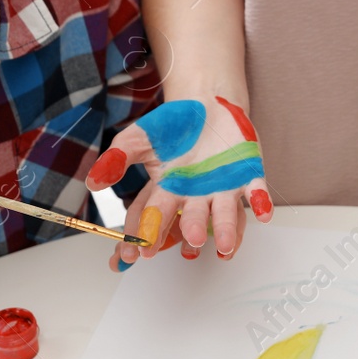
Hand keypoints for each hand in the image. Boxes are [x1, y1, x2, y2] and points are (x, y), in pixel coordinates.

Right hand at [87, 96, 272, 268]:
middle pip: (192, 219)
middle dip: (189, 231)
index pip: (155, 218)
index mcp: (169, 192)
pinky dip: (261, 202)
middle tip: (187, 244)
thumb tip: (93, 182)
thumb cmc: (172, 126)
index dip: (146, 235)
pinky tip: (264, 213)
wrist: (207, 104)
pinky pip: (256, 191)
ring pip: (226, 214)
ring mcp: (224, 188)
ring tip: (224, 246)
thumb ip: (117, 159)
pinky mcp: (248, 176)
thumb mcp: (139, 138)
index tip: (138, 253)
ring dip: (226, 229)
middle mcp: (197, 197)